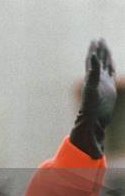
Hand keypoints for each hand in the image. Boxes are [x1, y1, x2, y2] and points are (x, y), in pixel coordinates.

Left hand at [70, 39, 116, 157]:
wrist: (90, 125)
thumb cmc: (90, 130)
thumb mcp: (92, 136)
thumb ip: (93, 143)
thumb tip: (94, 155)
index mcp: (91, 95)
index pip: (91, 79)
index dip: (92, 69)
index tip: (91, 58)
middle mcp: (93, 86)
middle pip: (94, 67)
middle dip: (95, 53)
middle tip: (96, 40)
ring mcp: (98, 83)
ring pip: (99, 65)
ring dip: (100, 52)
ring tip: (99, 40)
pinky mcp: (104, 84)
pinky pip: (105, 68)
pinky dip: (106, 59)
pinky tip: (106, 51)